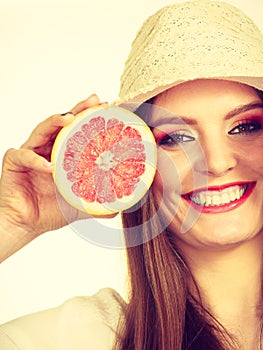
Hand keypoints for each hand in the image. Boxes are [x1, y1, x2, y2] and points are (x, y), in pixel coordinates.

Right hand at [0, 94, 100, 239]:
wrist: (26, 224)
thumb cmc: (50, 211)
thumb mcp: (80, 205)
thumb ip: (98, 202)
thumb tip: (120, 205)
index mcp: (62, 155)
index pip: (76, 132)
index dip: (90, 119)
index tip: (107, 108)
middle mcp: (46, 149)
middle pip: (61, 124)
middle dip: (78, 110)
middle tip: (94, 101)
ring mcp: (30, 153)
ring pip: (41, 131)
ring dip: (55, 122)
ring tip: (69, 118)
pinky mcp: (14, 162)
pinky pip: (23, 156)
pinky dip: (35, 160)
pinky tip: (49, 166)